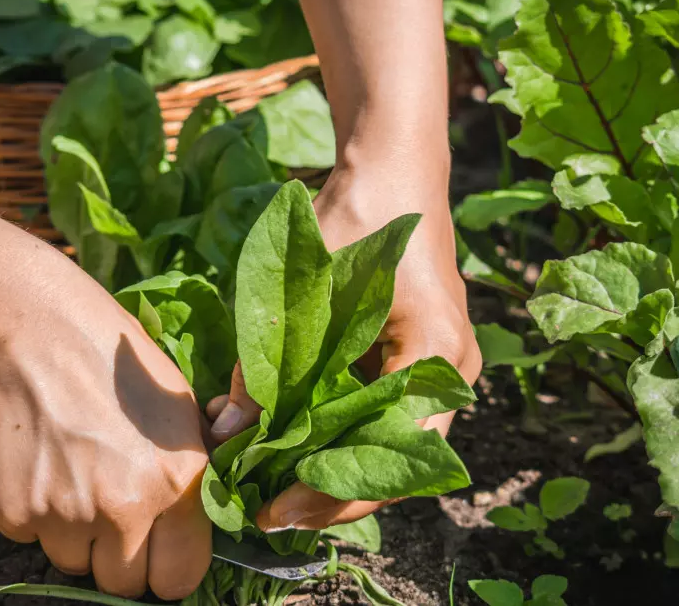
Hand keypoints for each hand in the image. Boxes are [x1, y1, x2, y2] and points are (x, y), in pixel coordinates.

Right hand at [0, 253, 211, 598]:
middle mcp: (124, 508)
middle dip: (120, 555)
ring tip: (72, 470)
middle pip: (124, 582)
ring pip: (73, 561)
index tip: (159, 551)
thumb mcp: (177, 405)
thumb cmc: (109, 356)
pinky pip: (30, 535)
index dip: (169, 565)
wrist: (26, 327)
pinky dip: (35, 511)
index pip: (182, 575)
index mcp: (177, 481)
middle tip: (111, 509)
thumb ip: (189, 468)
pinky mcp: (12, 512)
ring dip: (75, 533)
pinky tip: (39, 460)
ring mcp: (64, 515)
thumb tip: (197, 508)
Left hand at [207, 154, 481, 530]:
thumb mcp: (305, 283)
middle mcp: (452, 372)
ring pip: (388, 441)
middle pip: (395, 461)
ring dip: (333, 464)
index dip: (332, 494)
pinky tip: (292, 438)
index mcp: (436, 353)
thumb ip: (267, 359)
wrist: (394, 167)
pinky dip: (339, 431)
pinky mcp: (421, 357)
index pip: (390, 454)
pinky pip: (383, 412)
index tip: (274, 510)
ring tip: (273, 482)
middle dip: (331, 492)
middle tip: (268, 507)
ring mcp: (441, 366)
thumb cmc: (358, 212)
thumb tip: (226, 432)